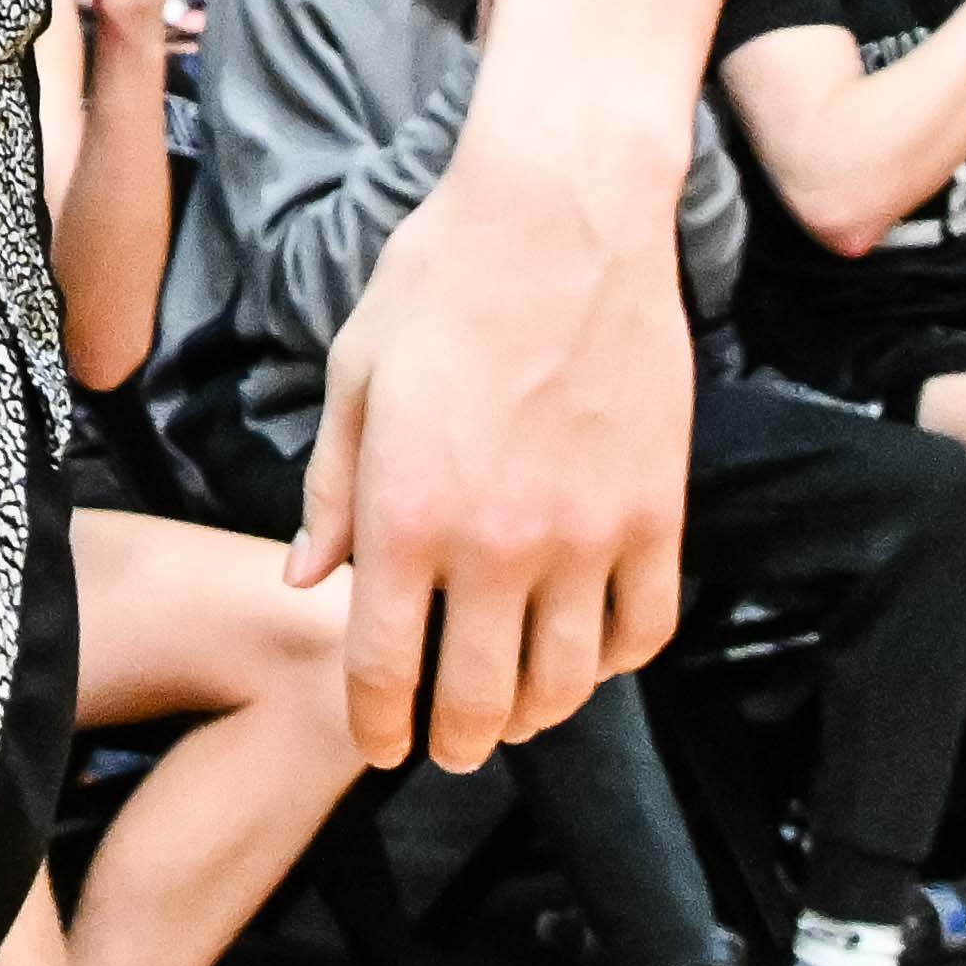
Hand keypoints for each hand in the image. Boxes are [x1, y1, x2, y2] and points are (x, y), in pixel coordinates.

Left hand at [292, 142, 691, 769]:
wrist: (558, 217)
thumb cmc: (438, 282)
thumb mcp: (355, 378)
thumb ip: (333, 492)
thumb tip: (308, 579)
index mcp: (407, 514)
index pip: (385, 665)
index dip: (377, 724)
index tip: (378, 746)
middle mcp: (498, 544)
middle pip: (481, 697)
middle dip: (456, 739)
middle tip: (445, 748)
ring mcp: (587, 536)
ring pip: (568, 681)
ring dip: (535, 716)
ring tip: (513, 717)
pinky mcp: (657, 515)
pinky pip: (642, 628)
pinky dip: (613, 661)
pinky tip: (587, 656)